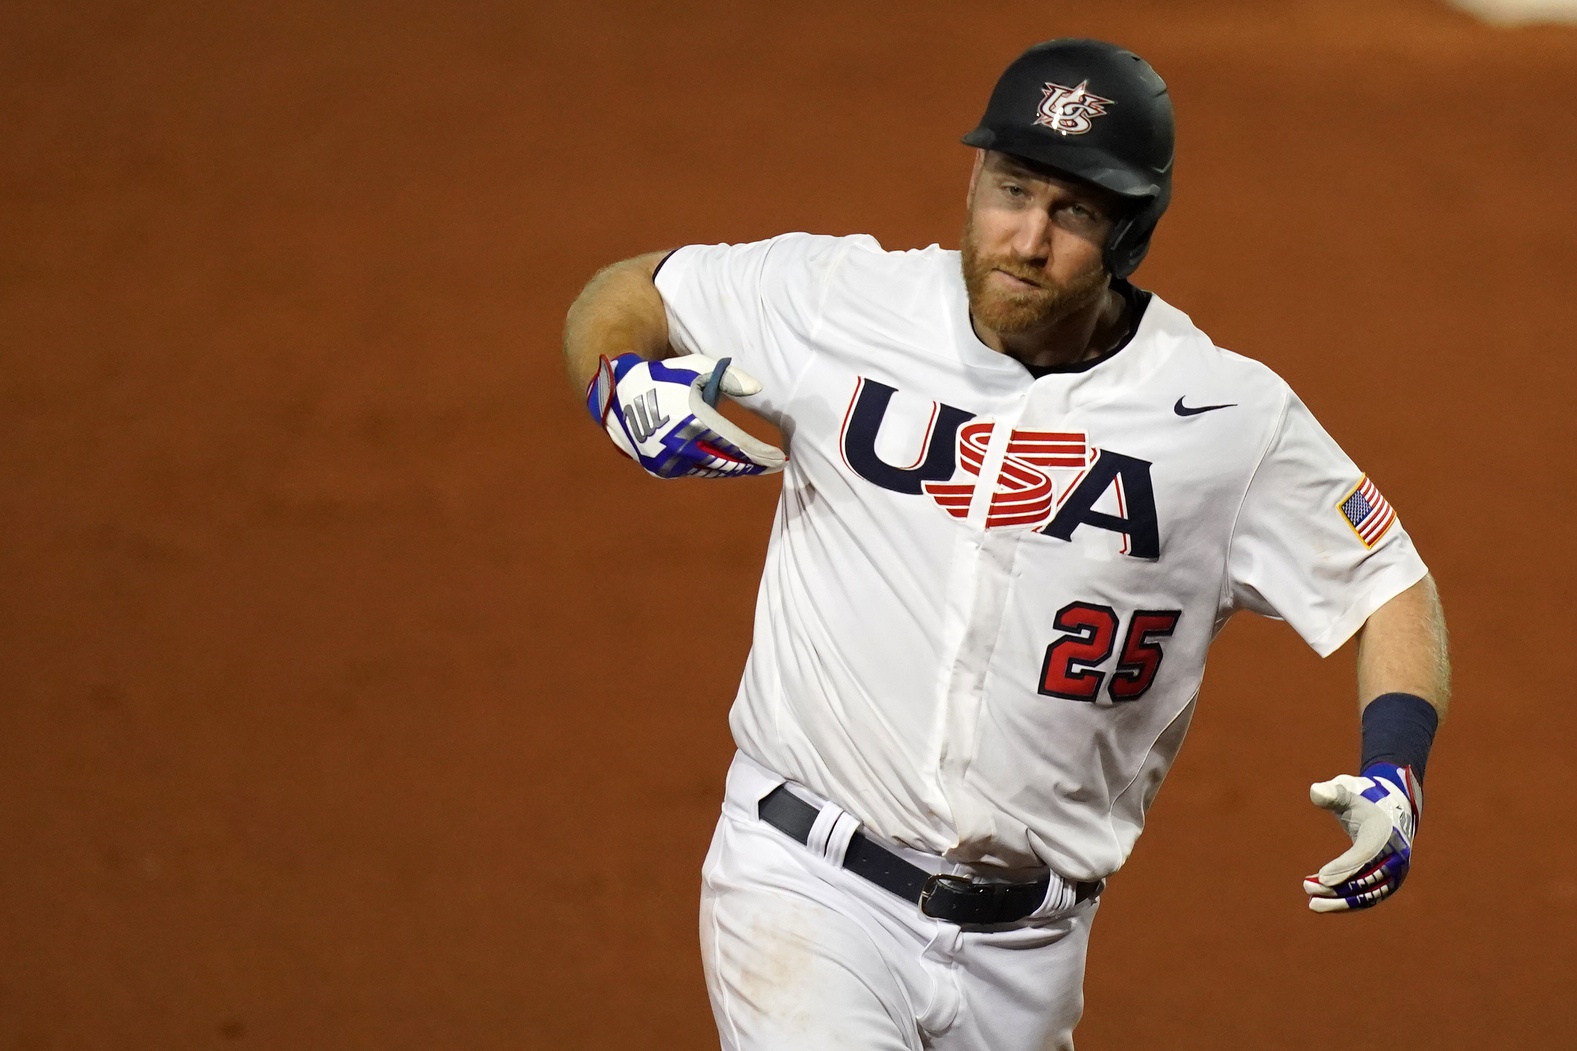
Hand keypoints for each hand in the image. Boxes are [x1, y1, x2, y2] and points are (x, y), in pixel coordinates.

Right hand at [586, 353, 785, 478]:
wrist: (618, 395)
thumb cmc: (664, 377)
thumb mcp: (697, 368)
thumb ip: (730, 377)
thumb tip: (758, 388)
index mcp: (696, 423)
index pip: (739, 446)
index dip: (761, 455)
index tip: (779, 460)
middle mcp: (683, 448)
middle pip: (728, 464)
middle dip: (752, 465)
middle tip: (772, 466)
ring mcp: (670, 463)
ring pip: (711, 470)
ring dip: (733, 468)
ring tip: (752, 465)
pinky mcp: (661, 469)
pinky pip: (694, 471)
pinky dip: (711, 467)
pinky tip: (726, 464)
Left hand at [1303, 763, 1420, 912]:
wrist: (1387, 815)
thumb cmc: (1361, 804)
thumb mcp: (1347, 793)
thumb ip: (1332, 793)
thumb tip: (1316, 791)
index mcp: (1385, 833)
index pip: (1364, 855)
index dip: (1344, 867)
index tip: (1321, 878)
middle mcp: (1396, 857)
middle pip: (1365, 879)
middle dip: (1335, 888)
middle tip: (1307, 887)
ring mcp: (1396, 874)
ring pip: (1368, 895)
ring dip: (1340, 902)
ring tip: (1312, 903)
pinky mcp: (1390, 885)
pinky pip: (1369, 899)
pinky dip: (1348, 904)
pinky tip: (1324, 903)